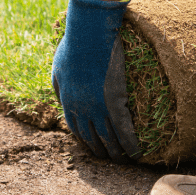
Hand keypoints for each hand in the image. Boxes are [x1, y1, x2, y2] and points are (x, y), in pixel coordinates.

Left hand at [52, 0, 140, 161]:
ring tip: (123, 161)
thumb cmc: (74, 44)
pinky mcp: (115, 102)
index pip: (75, 128)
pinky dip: (130, 144)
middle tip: (108, 158)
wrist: (89, 33)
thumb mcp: (58, 67)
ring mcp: (98, 107)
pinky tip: (137, 153)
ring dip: (115, 153)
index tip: (91, 146)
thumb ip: (59, 85)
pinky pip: (124, 130)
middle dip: (99, 151)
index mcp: (67, 101)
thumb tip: (61, 98)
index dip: (84, 140)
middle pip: (91, 138)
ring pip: (108, 138)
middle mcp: (81, 109)